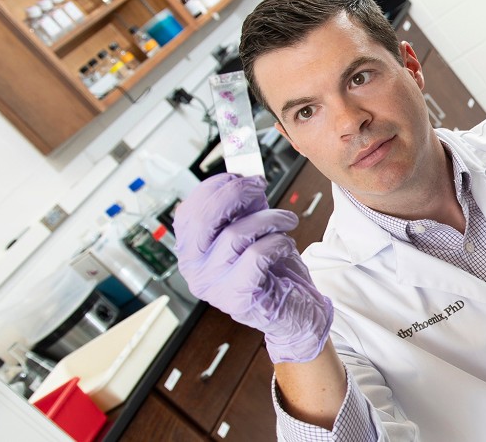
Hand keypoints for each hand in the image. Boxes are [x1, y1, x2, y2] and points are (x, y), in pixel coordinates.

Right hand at [174, 174, 332, 362]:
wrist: (296, 311)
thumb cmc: (274, 271)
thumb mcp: (255, 230)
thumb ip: (245, 208)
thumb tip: (245, 176)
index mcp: (192, 251)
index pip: (189, 211)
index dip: (216, 187)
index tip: (241, 176)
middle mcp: (194, 269)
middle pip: (203, 218)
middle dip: (235, 193)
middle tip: (260, 188)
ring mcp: (213, 286)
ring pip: (236, 234)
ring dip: (269, 219)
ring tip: (286, 221)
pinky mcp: (237, 298)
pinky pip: (256, 255)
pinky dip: (277, 242)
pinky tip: (285, 245)